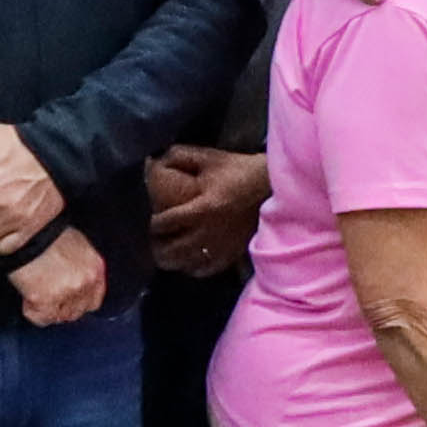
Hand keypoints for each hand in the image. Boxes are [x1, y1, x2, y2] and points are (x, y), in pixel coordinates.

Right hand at [9, 229, 109, 326]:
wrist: (26, 232)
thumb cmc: (46, 234)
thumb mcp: (76, 247)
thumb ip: (80, 268)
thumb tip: (74, 282)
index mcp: (95, 268)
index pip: (94, 301)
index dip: (77, 303)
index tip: (66, 301)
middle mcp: (85, 282)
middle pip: (77, 312)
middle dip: (61, 308)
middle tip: (47, 296)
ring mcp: (68, 292)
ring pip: (60, 317)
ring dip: (47, 309)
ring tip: (35, 292)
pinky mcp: (46, 300)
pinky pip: (41, 318)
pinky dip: (32, 311)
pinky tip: (28, 297)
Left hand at [144, 143, 267, 277]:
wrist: (275, 187)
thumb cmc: (241, 171)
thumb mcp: (211, 158)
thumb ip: (181, 157)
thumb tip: (155, 158)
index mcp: (202, 208)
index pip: (166, 223)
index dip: (153, 224)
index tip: (152, 221)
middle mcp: (209, 232)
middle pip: (173, 250)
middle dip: (158, 248)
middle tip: (154, 242)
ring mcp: (222, 246)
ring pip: (188, 263)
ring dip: (173, 261)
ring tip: (166, 256)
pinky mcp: (233, 253)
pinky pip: (208, 269)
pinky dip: (194, 269)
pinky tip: (189, 263)